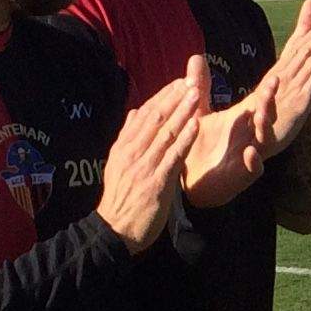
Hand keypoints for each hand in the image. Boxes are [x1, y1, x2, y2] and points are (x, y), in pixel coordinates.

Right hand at [98, 63, 204, 251]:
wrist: (114, 230)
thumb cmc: (120, 199)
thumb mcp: (118, 164)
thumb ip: (128, 137)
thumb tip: (134, 112)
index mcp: (123, 147)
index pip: (145, 115)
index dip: (163, 97)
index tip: (178, 81)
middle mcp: (132, 153)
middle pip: (155, 119)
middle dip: (174, 98)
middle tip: (190, 80)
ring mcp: (143, 167)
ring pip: (165, 133)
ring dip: (182, 112)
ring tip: (196, 94)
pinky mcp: (156, 182)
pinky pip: (173, 156)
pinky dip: (185, 139)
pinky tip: (196, 125)